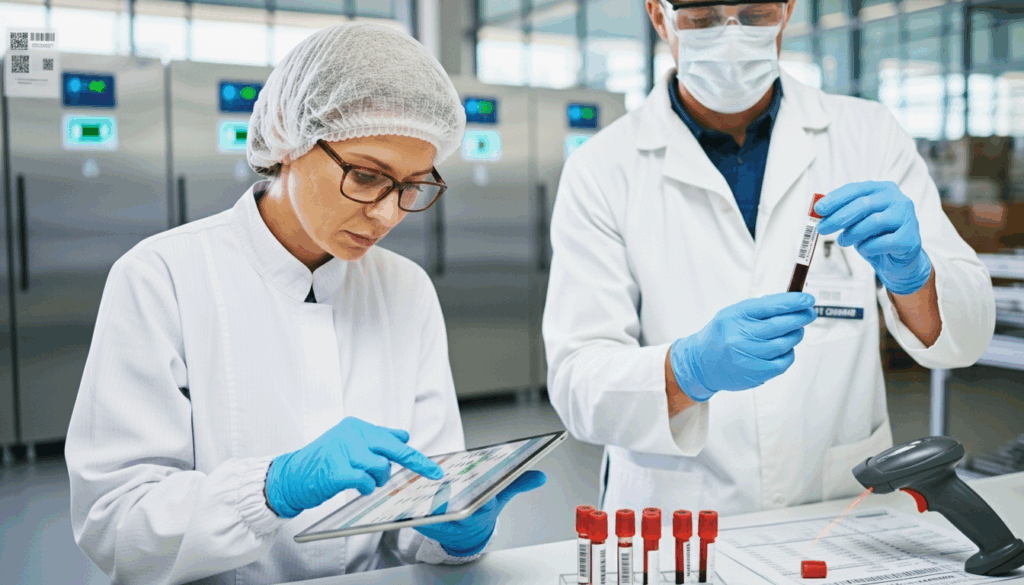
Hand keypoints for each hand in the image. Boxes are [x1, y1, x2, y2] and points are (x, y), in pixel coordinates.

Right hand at [265, 417, 443, 518]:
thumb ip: (376, 440)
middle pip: (393, 449)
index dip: (414, 454)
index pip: (393, 439)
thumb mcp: (350, 443)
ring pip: (380, 468)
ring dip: (377, 480)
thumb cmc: (323, 461)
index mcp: (356, 426)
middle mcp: (351, 434)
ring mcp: (343, 451)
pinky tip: (357, 486)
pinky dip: (365, 487)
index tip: (432, 467)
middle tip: (433, 474)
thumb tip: (403, 436)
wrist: (291, 476)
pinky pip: (364, 481)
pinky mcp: (336, 470)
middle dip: (417, 463)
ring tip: (363, 480)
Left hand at [414, 470, 546, 556]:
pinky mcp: (425, 524)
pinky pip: (418, 515)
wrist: (464, 533)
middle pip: (458, 508)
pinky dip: (415, 505)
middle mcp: (463, 519)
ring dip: (431, 501)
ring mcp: (443, 523)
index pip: (484, 503)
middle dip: (453, 496)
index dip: (483, 498)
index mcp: (483, 510)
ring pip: (436, 512)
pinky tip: (412, 492)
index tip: (483, 490)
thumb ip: (518, 483)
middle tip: (447, 483)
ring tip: (427, 487)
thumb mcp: (501, 495)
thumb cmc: (481, 508)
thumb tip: (540, 476)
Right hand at [669, 293, 816, 401]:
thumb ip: (758, 309)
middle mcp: (741, 335)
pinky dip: (789, 353)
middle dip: (800, 317)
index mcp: (736, 316)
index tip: (807, 300)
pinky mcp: (756, 372)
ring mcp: (748, 355)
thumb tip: (789, 303)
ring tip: (795, 331)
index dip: (793, 302)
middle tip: (808, 313)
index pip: (771, 306)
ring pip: (785, 343)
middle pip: (781, 325)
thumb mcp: (732, 315)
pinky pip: (783, 362)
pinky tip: (785, 349)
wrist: (701, 363)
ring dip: (795, 335)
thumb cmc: (720, 336)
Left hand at [815, 181, 931, 295]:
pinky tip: (864, 249)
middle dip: (838, 217)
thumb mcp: (857, 221)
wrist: (899, 261)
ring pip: (873, 222)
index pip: (857, 189)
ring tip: (843, 241)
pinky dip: (868, 247)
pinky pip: (883, 242)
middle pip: (864, 205)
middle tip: (822, 229)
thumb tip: (818, 211)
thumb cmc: (876, 237)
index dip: (836, 198)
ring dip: (852, 234)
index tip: (818, 209)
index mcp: (883, 189)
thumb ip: (842, 213)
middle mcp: (898, 199)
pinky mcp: (910, 238)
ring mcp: (907, 217)